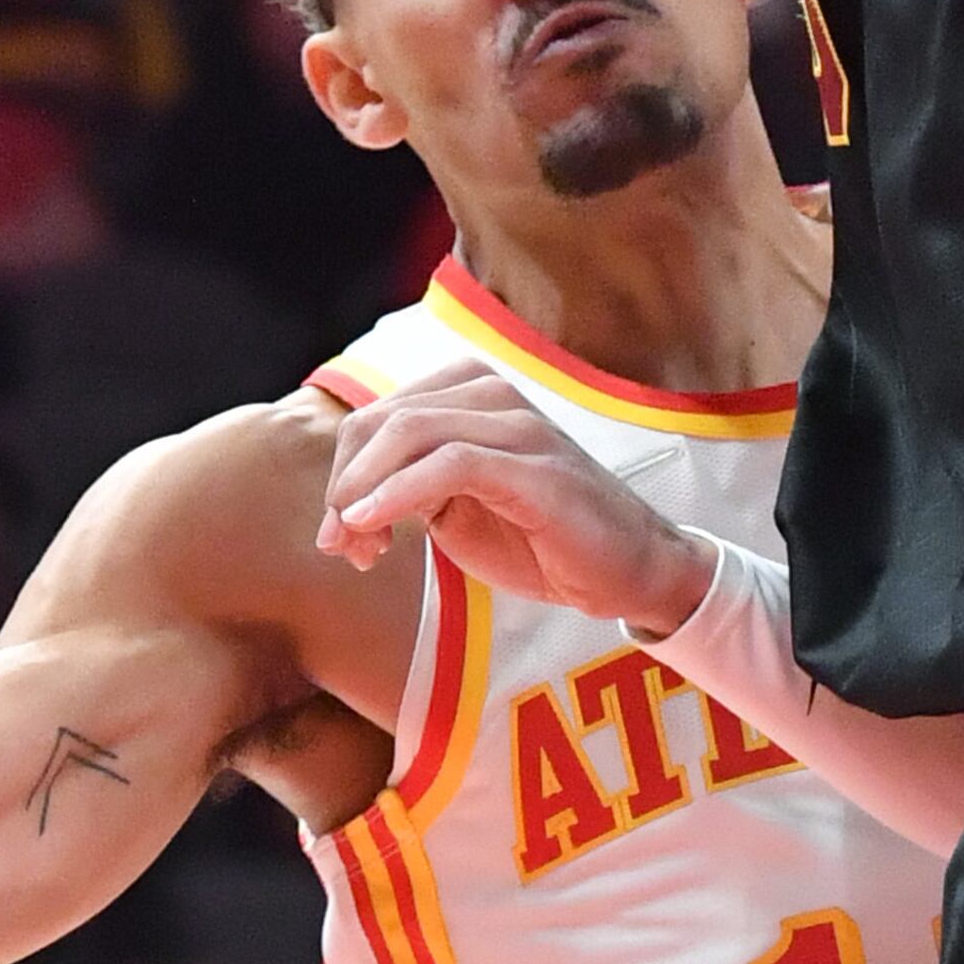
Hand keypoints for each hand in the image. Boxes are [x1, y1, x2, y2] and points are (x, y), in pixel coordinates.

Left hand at [317, 365, 712, 632]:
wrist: (626, 570)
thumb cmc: (542, 537)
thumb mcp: (458, 508)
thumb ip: (406, 492)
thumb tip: (340, 513)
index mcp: (470, 393)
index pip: (376, 415)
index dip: (343, 472)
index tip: (339, 534)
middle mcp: (493, 393)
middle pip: (383, 420)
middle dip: (345, 484)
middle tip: (338, 544)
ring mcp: (519, 424)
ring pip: (411, 432)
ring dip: (364, 492)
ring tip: (352, 543)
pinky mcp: (536, 466)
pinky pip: (451, 463)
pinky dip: (398, 494)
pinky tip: (374, 527)